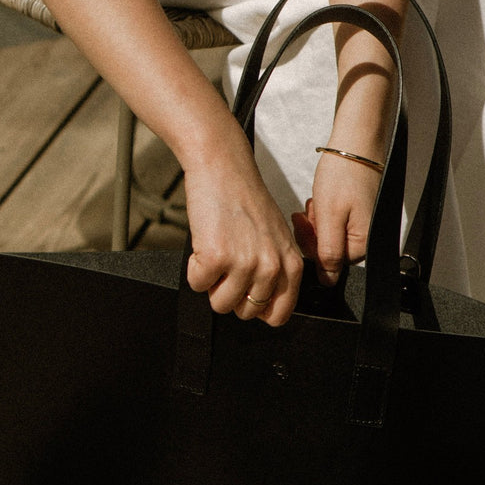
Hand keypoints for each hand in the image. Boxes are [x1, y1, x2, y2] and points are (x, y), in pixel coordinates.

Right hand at [183, 139, 303, 325]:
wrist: (224, 168)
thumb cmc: (246, 199)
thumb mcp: (277, 238)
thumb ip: (277, 271)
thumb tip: (263, 305)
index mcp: (291, 264)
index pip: (278, 315)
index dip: (257, 308)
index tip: (247, 294)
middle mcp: (271, 267)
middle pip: (245, 312)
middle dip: (230, 293)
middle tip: (228, 263)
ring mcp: (244, 263)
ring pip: (220, 304)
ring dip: (211, 282)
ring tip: (217, 252)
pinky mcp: (216, 257)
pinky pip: (197, 284)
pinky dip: (194, 268)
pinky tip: (204, 244)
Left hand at [292, 148, 381, 285]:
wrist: (356, 143)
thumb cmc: (345, 173)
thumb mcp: (330, 217)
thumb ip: (328, 252)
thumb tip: (327, 280)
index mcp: (363, 243)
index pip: (330, 263)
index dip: (313, 246)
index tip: (306, 225)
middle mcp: (367, 237)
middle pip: (329, 250)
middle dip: (314, 231)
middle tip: (312, 210)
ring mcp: (364, 224)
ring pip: (329, 235)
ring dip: (317, 220)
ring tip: (318, 200)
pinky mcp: (359, 213)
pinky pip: (336, 222)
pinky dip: (325, 211)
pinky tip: (323, 198)